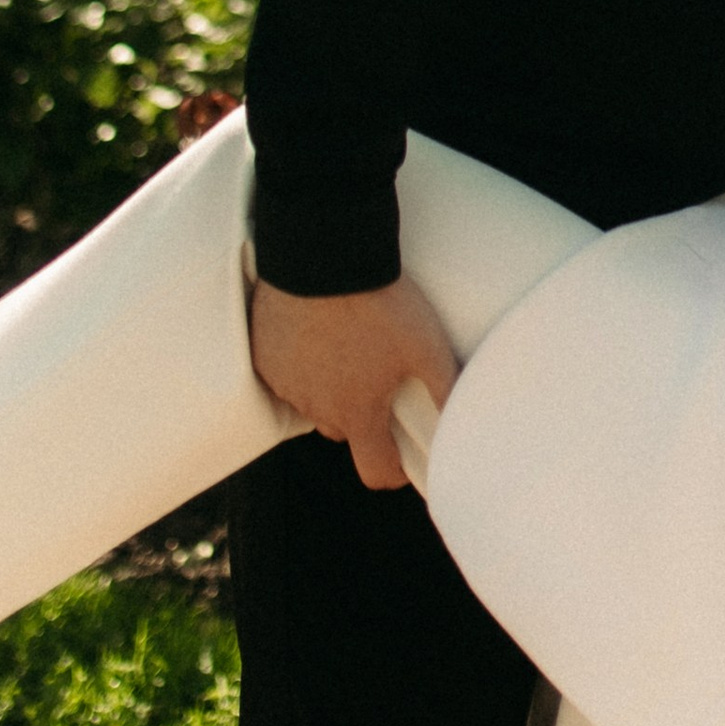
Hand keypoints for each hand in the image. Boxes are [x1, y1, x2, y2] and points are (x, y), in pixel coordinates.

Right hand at [248, 273, 459, 491]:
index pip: (375, 471)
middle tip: (380, 373)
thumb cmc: (380, 303)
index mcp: (357, 412)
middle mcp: (317, 407)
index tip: (402, 457)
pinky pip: (285, 371)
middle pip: (344, 429)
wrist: (324, 255)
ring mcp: (286, 382)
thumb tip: (460, 421)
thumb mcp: (427, 345)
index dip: (393, 469)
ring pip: (313, 399)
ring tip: (349, 340)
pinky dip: (300, 359)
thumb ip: (444, 389)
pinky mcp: (264, 355)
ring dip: (329, 384)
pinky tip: (317, 327)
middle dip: (362, 413)